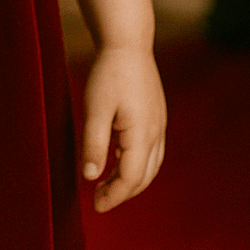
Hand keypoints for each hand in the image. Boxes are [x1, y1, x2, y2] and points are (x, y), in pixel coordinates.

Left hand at [81, 46, 166, 212]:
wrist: (128, 44)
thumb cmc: (108, 74)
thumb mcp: (95, 109)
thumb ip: (94, 144)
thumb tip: (90, 177)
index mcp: (142, 134)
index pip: (131, 178)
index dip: (114, 196)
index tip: (95, 206)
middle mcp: (156, 133)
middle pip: (144, 176)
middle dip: (122, 192)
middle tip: (98, 201)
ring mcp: (159, 124)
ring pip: (151, 165)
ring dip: (131, 180)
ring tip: (107, 186)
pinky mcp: (156, 116)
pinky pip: (152, 151)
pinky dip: (137, 165)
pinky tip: (118, 161)